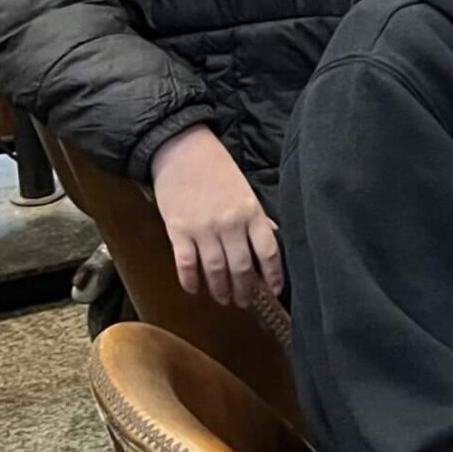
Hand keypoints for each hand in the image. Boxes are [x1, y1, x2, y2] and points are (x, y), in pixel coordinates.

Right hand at [149, 126, 280, 305]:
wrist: (181, 149)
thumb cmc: (216, 168)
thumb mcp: (245, 191)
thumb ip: (256, 217)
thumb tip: (272, 238)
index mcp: (251, 212)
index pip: (268, 251)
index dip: (273, 275)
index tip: (275, 290)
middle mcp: (230, 223)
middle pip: (241, 267)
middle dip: (244, 290)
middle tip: (244, 302)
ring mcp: (203, 228)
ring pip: (215, 269)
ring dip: (220, 290)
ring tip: (223, 300)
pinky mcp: (178, 230)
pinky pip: (186, 263)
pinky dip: (190, 280)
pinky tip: (194, 289)